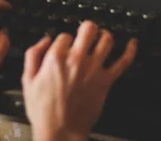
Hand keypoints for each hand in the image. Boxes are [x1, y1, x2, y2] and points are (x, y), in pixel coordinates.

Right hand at [22, 21, 137, 140]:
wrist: (60, 131)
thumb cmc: (43, 110)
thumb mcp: (27, 80)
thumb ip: (33, 55)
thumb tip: (45, 40)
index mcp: (56, 58)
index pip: (65, 35)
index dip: (64, 40)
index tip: (64, 47)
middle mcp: (77, 59)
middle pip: (88, 29)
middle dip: (87, 28)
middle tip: (86, 33)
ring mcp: (93, 69)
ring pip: (106, 40)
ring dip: (105, 35)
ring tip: (102, 36)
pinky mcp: (105, 81)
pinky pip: (123, 62)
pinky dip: (130, 51)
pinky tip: (132, 43)